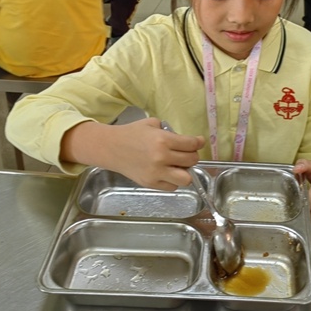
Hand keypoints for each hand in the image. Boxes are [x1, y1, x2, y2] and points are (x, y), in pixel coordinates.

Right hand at [64, 117, 205, 191]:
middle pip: (192, 161)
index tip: (199, 142)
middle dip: (192, 156)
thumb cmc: (131, 133)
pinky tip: (167, 172)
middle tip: (186, 153)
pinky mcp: (151, 183)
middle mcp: (162, 157)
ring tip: (178, 166)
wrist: (111, 148)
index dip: (198, 142)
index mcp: (163, 140)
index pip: (191, 144)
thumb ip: (168, 131)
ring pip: (186, 178)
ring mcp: (157, 172)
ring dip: (185, 172)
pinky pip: (172, 186)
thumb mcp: (151, 124)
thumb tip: (182, 140)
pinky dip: (173, 180)